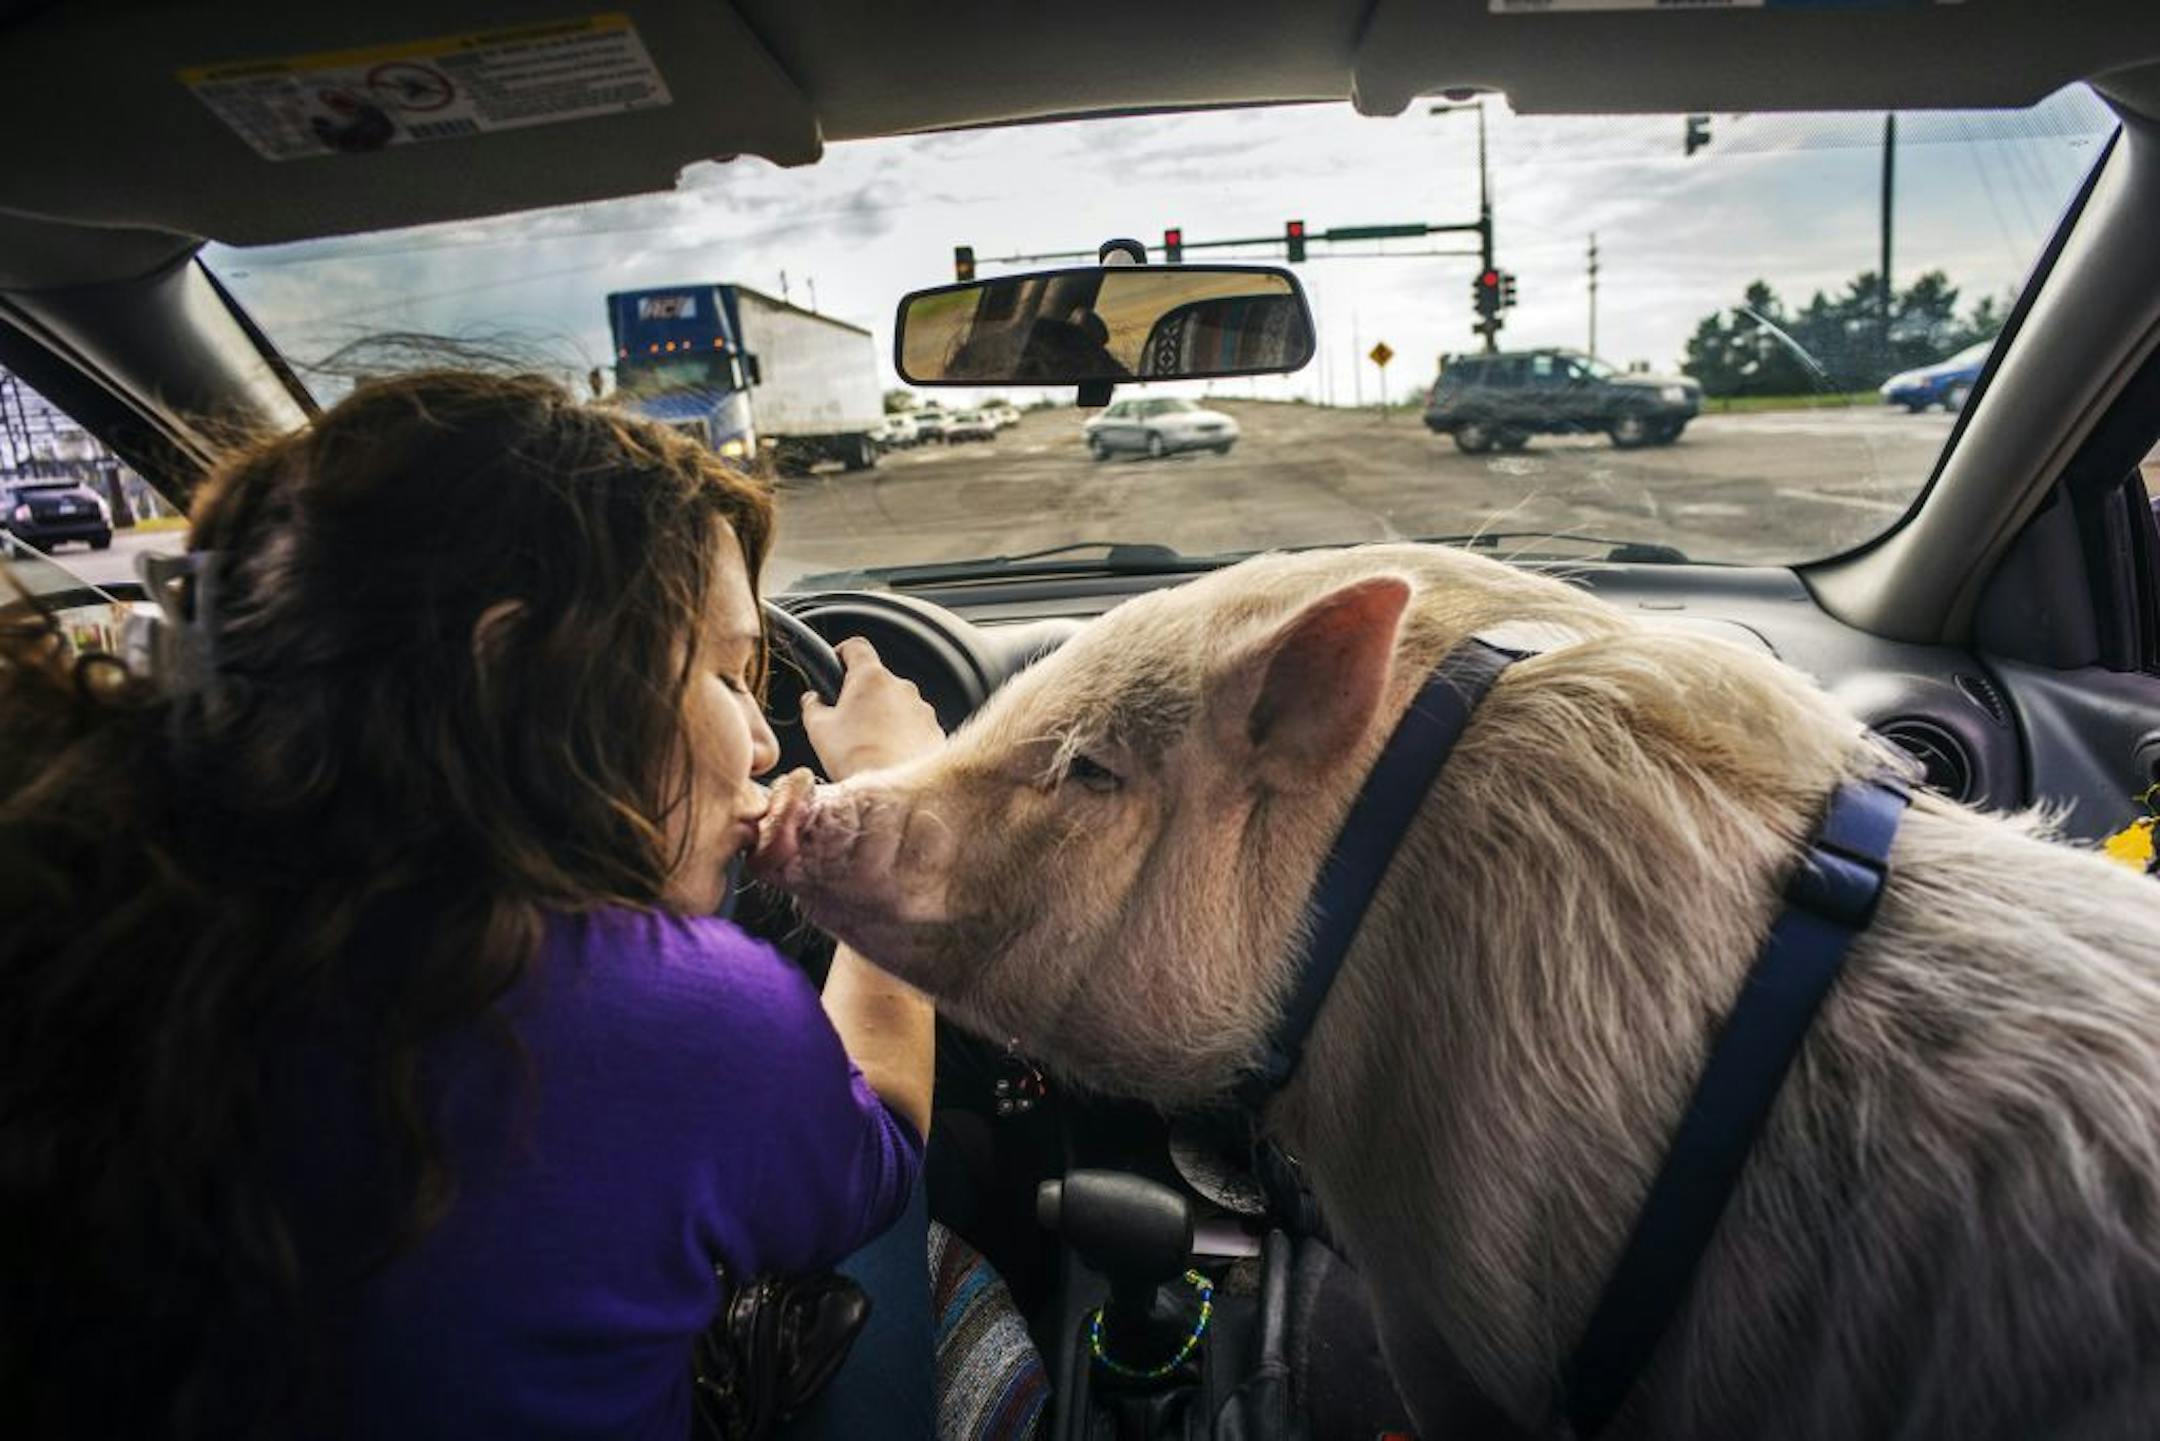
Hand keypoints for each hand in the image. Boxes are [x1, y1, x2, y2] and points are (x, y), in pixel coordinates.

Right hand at [802, 637, 945, 779]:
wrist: (896, 795)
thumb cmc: (857, 760)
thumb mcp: (819, 730)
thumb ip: (812, 706)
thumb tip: (812, 699)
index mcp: (870, 678)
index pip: (856, 646)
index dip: (841, 652)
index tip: (835, 663)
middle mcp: (901, 687)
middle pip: (877, 680)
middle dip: (861, 696)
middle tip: (845, 721)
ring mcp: (922, 709)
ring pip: (897, 704)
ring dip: (883, 717)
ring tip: (867, 746)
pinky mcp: (934, 731)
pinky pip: (914, 726)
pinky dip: (902, 735)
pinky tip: (888, 756)